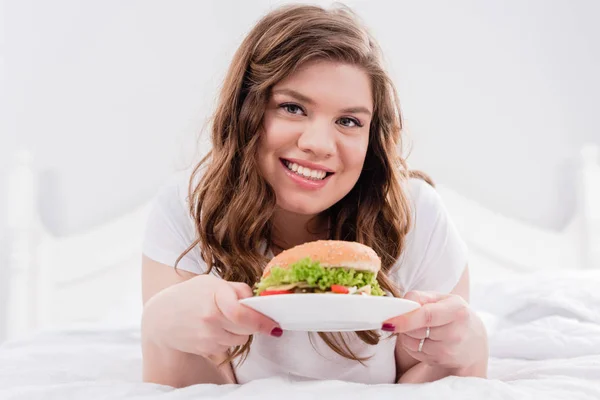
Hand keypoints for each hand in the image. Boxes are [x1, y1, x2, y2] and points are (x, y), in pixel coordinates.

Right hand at [142, 274, 280, 357]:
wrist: (161, 317)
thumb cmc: (190, 295)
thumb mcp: (213, 283)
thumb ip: (238, 289)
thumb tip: (259, 300)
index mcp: (214, 295)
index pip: (242, 313)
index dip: (262, 321)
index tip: (275, 326)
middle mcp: (210, 318)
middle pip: (247, 328)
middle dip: (251, 323)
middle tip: (241, 313)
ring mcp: (207, 336)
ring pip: (240, 339)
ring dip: (239, 331)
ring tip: (223, 319)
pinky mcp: (206, 349)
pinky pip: (228, 347)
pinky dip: (227, 339)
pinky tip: (214, 329)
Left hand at [383, 291, 487, 371]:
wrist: (474, 342)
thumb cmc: (453, 314)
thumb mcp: (442, 299)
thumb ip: (420, 297)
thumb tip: (400, 306)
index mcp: (457, 310)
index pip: (427, 316)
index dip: (405, 319)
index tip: (389, 321)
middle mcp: (455, 332)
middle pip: (416, 330)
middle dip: (404, 324)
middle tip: (407, 317)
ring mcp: (448, 350)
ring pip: (412, 342)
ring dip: (407, 334)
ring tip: (419, 328)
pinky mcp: (440, 361)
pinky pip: (413, 352)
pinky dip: (411, 344)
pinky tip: (423, 339)